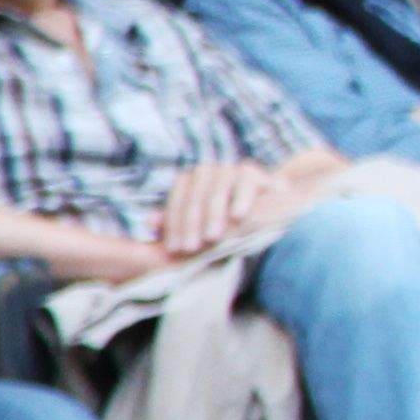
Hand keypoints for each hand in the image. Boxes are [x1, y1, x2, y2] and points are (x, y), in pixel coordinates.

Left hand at [154, 162, 279, 259]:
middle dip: (191, 223)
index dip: (174, 225)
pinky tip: (238, 215)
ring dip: (214, 213)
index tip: (174, 250)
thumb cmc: (228, 225)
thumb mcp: (198, 230)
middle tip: (192, 248)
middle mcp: (207, 172)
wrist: (271, 211)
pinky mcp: (253, 173)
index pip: (178, 199)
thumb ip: (175, 226)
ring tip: (213, 237)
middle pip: (195, 193)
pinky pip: (245, 181)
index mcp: (190, 182)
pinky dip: (241, 198)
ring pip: (218, 186)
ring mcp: (230, 170)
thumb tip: (148, 222)